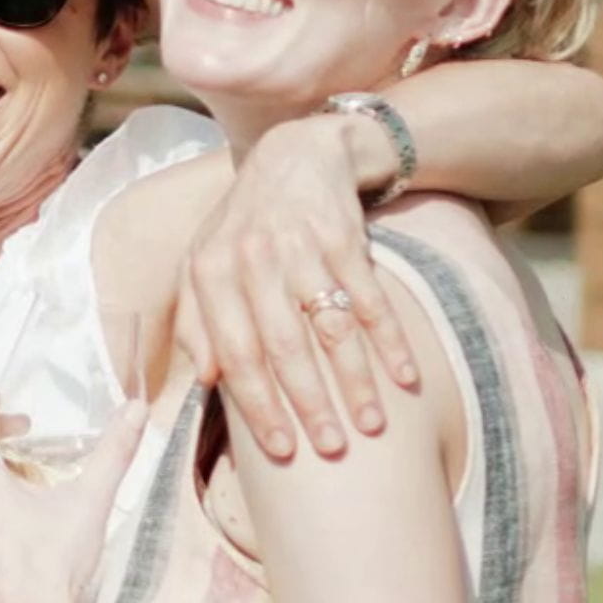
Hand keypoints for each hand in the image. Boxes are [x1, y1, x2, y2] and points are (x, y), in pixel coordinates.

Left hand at [174, 115, 417, 461]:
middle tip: (333, 449)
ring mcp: (301, 247)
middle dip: (310, 404)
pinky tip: (405, 377)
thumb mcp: (203, 262)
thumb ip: (197, 321)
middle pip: (284, 347)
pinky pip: (371, 297)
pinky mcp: (346, 236)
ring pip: (330, 327)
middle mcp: (252, 260)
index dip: (258, 405)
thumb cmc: (244, 225)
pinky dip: (390, 340)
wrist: (297, 153)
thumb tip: (204, 381)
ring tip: (373, 423)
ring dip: (355, 380)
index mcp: (210, 273)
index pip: (234, 353)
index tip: (282, 449)